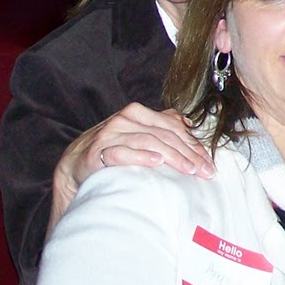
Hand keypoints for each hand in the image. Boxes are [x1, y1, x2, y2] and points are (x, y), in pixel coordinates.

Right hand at [50, 103, 213, 231]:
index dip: (193, 145)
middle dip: (188, 154)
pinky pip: (122, 153)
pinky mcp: (97, 152)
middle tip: (203, 171)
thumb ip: (161, 127)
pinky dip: (140, 157)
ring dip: (171, 156)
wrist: (76, 166)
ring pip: (148, 142)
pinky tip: (155, 163)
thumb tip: (188, 124)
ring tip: (188, 169)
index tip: (209, 164)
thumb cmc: (112, 150)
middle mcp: (125, 119)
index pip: (174, 127)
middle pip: (165, 135)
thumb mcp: (138, 135)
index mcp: (138, 113)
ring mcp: (111, 134)